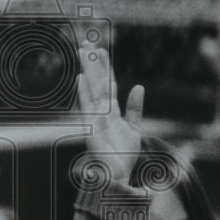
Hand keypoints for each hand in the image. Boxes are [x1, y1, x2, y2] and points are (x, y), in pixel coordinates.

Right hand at [77, 43, 143, 180]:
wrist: (117, 176)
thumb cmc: (123, 156)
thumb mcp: (135, 129)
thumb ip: (135, 108)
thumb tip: (139, 86)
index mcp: (111, 111)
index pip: (108, 84)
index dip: (105, 67)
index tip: (100, 50)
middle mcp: (101, 112)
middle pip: (98, 83)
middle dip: (93, 64)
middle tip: (88, 43)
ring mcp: (95, 119)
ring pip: (93, 90)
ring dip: (88, 72)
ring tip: (83, 53)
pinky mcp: (92, 128)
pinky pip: (88, 107)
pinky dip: (84, 93)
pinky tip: (80, 78)